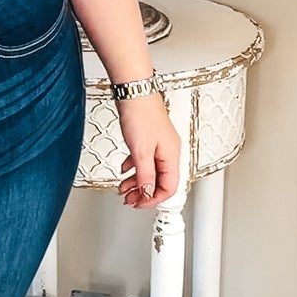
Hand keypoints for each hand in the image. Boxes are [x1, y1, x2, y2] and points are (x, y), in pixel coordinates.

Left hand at [116, 92, 179, 207]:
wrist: (133, 92)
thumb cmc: (140, 115)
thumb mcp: (140, 152)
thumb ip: (144, 175)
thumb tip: (147, 192)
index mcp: (171, 156)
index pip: (169, 187)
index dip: (153, 199)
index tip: (139, 204)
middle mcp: (169, 151)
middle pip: (160, 181)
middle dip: (143, 193)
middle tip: (129, 200)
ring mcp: (159, 145)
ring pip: (151, 171)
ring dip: (137, 182)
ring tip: (124, 188)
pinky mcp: (149, 138)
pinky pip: (144, 160)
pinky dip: (134, 168)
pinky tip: (125, 169)